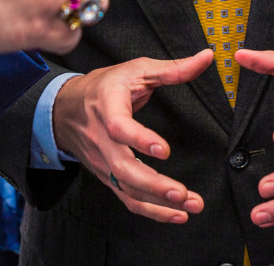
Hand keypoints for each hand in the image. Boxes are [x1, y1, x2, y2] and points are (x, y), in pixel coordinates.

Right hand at [51, 52, 214, 222]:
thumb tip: (207, 58)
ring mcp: (103, 161)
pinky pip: (127, 198)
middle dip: (154, 185)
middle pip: (123, 168)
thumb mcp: (136, 69)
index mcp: (108, 107)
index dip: (139, 140)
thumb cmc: (104, 87)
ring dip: (158, 203)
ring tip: (189, 206)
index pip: (118, 127)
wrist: (66, 108)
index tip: (163, 150)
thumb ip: (173, 68)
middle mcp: (102, 139)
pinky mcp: (107, 176)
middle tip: (182, 193)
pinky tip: (176, 215)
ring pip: (127, 188)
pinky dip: (151, 211)